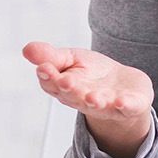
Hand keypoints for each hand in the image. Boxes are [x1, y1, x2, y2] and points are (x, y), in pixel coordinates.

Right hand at [23, 41, 153, 157]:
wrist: (124, 86)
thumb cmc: (93, 74)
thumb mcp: (72, 59)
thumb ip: (52, 57)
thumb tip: (27, 49)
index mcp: (66, 89)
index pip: (53, 84)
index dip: (49, 77)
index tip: (44, 67)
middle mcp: (84, 100)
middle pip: (74, 96)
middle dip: (70, 90)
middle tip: (65, 81)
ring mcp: (107, 105)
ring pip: (99, 105)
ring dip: (94, 102)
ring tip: (92, 97)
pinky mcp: (130, 106)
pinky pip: (127, 108)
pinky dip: (125, 105)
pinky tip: (122, 101)